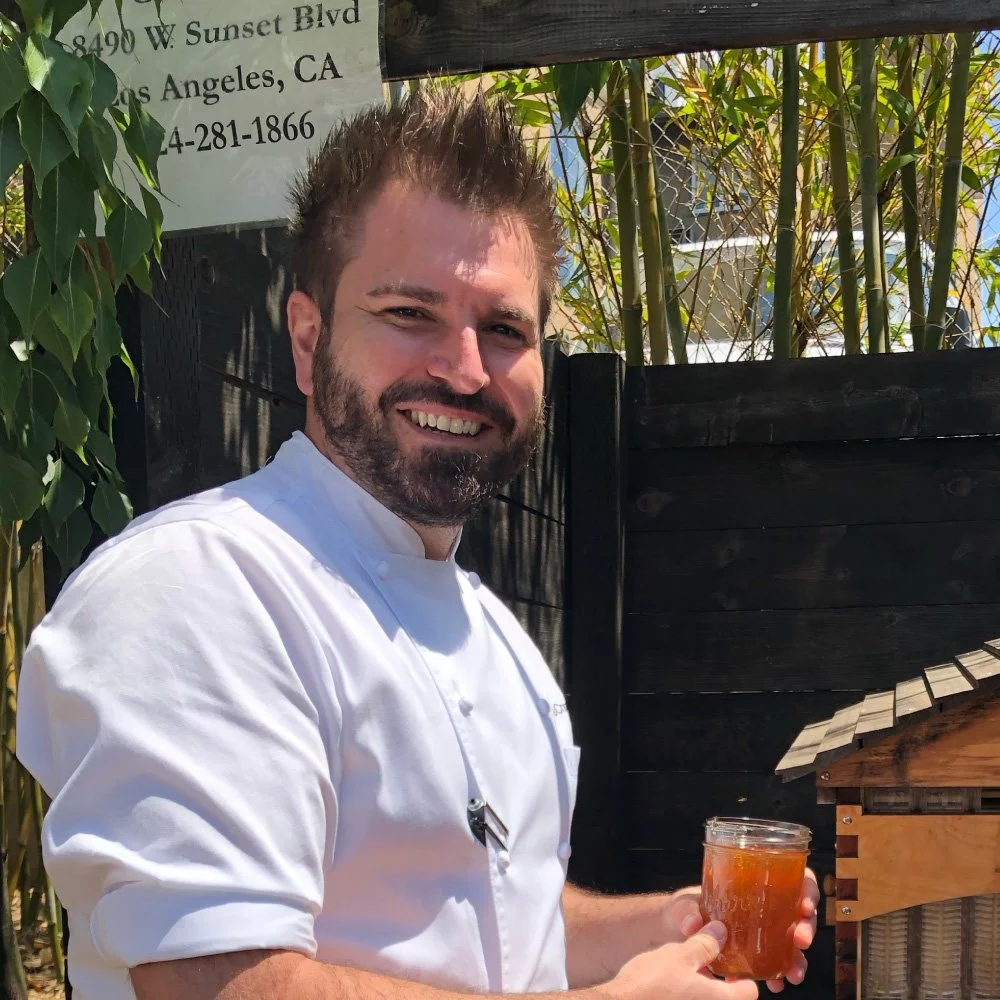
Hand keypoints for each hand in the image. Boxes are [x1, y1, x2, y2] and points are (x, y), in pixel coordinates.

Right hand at [602, 923, 757, 999]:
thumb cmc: (649, 985)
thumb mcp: (678, 956)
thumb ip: (704, 946)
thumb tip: (721, 932)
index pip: (750, 991)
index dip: (740, 974)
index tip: (726, 963)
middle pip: (728, 999)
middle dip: (717, 983)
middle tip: (701, 966)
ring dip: (700, 992)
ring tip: (682, 977)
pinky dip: (686, 999)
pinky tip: (669, 992)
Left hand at [660, 869, 819, 992]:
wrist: (675, 933)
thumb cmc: (685, 908)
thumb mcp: (684, 903)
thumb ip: (686, 910)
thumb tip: (693, 924)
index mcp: (754, 884)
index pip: (791, 878)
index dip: (806, 889)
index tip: (804, 904)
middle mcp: (765, 907)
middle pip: (800, 912)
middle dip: (807, 927)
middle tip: (800, 939)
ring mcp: (764, 933)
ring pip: (794, 943)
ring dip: (799, 958)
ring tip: (793, 973)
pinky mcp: (758, 956)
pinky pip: (778, 965)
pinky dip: (780, 974)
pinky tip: (775, 983)